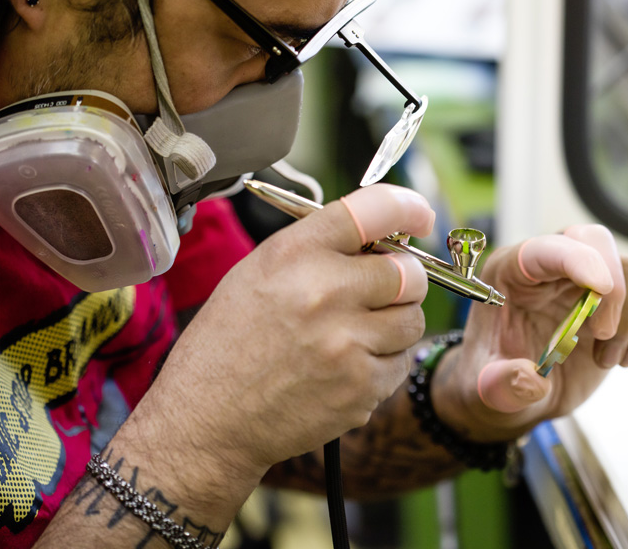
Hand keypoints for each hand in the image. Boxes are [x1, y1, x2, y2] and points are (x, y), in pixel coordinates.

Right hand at [130, 184, 434, 482]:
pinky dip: (383, 364)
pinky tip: (346, 367)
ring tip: (354, 334)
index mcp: (294, 254)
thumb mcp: (259, 273)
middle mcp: (323, 292)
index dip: (409, 208)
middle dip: (403, 280)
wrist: (206, 420)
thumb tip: (383, 236)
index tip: (421, 217)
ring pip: (412, 319)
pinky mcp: (359, 386)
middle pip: (409, 272)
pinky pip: (401, 362)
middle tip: (383, 292)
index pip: (375, 210)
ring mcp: (345, 342)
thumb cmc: (230, 342)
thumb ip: (319, 248)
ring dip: (394, 324)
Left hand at [432, 225, 627, 441]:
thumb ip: (502, 384)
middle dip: (610, 284)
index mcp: (510, 272)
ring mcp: (584, 282)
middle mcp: (549, 267)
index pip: (546, 248)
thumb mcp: (486, 388)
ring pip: (626, 270)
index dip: (576, 259)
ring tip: (602, 361)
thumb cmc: (491, 380)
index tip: (601, 289)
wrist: (514, 396)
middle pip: (594, 240)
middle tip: (602, 333)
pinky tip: (621, 360)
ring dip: (625, 321)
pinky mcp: (613, 304)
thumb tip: (530, 380)